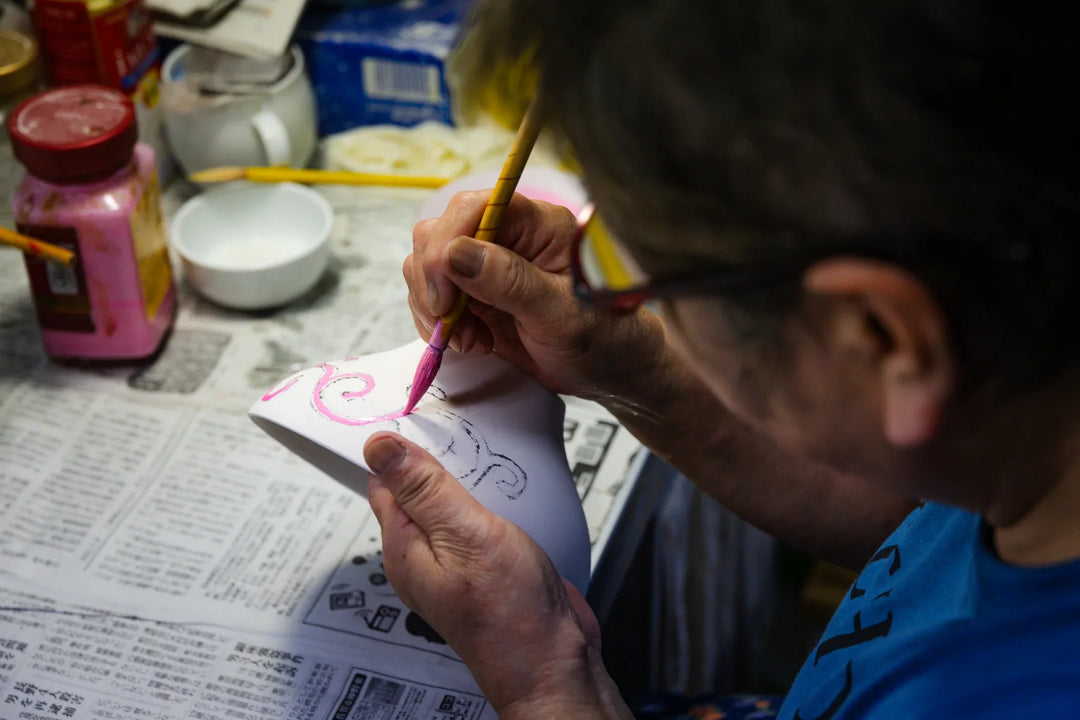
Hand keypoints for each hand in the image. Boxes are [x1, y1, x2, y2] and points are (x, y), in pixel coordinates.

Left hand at [364, 432, 632, 717]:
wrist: (554, 664)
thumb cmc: (508, 616)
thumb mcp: (464, 535)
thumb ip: (423, 488)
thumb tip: (378, 447)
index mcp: (405, 547)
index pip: (386, 480)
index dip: (399, 445)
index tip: (421, 412)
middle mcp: (425, 555)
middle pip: (420, 487)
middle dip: (440, 457)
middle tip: (464, 425)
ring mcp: (458, 560)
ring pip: (455, 502)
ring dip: (472, 479)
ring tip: (491, 453)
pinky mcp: (490, 563)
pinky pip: (483, 519)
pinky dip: (496, 499)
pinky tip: (513, 489)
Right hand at [406, 191, 664, 398]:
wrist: (612, 371)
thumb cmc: (604, 338)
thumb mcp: (562, 315)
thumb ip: (511, 282)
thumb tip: (456, 253)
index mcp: (538, 226)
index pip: (473, 208)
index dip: (446, 246)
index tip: (445, 298)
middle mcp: (508, 237)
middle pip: (439, 233)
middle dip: (435, 283)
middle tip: (453, 325)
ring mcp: (488, 267)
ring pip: (427, 265)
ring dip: (435, 308)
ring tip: (472, 341)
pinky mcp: (476, 295)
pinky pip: (433, 296)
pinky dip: (439, 324)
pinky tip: (474, 344)